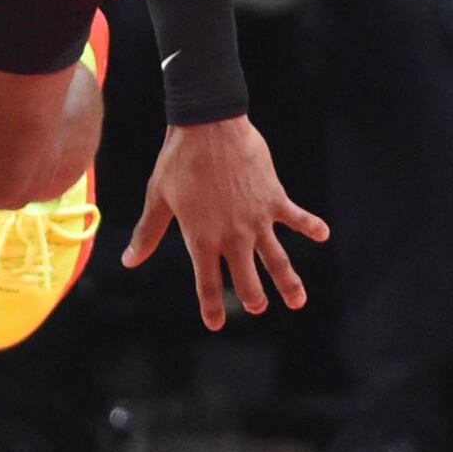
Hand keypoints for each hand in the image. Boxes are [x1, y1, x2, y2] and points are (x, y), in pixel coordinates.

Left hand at [124, 116, 331, 327]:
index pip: (207, 284)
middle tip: (257, 307)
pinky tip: (323, 235)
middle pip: (247, 279)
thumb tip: (129, 261)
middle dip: (253, 298)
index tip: (215, 325)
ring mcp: (257, 219)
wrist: (208, 126)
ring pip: (277, 260)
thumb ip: (148, 234)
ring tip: (297, 302)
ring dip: (289, 283)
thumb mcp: (158, 198)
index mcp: (202, 239)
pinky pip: (297, 217)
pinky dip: (311, 226)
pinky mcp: (274, 198)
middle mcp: (232, 236)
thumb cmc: (178, 161)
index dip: (211, 307)